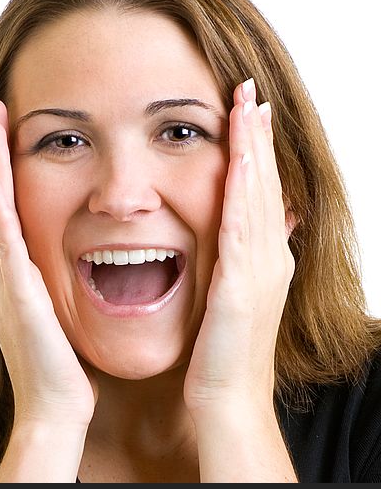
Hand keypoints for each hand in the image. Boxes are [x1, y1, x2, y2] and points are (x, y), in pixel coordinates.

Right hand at [0, 94, 96, 429]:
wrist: (54, 407)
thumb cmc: (61, 364)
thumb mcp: (58, 310)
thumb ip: (55, 281)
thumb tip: (71, 256)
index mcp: (17, 271)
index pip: (10, 205)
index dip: (6, 164)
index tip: (9, 126)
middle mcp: (4, 269)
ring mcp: (5, 279)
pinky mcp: (16, 292)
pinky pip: (4, 241)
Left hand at [184, 78, 295, 414]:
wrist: (226, 397)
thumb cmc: (220, 353)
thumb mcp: (229, 297)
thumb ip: (233, 261)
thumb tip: (233, 233)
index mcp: (262, 258)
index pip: (258, 191)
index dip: (255, 149)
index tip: (247, 110)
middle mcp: (268, 257)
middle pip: (263, 183)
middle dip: (256, 135)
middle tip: (250, 90)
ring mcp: (259, 269)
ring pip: (256, 196)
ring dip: (252, 149)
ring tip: (247, 108)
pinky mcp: (240, 284)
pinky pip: (241, 228)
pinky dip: (242, 192)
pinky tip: (239, 161)